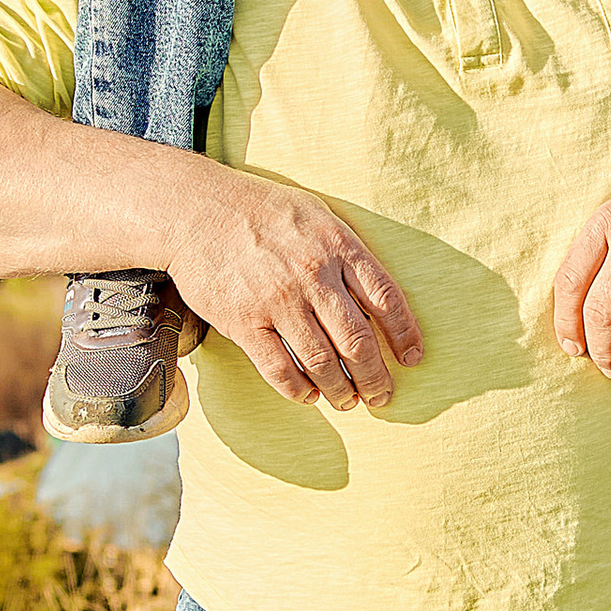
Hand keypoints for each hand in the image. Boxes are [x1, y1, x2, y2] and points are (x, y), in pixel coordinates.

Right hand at [170, 171, 423, 410]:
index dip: (404, 334)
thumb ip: (348, 253)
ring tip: (348, 401)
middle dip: (376, 377)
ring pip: (322, 362)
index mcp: (338, 245)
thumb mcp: (318, 216)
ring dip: (341, 390)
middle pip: (358, 340)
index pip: (386, 298)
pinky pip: (279, 369)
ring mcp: (277, 300)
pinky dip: (298, 390)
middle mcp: (312, 274)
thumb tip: (378, 298)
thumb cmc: (264, 211)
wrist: (198, 209)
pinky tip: (308, 395)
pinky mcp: (243, 321)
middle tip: (381, 396)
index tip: (412, 358)